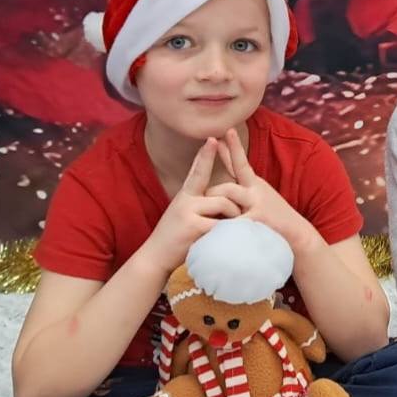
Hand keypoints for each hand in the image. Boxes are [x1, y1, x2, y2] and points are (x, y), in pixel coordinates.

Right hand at [143, 138, 241, 270]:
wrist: (154, 258)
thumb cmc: (174, 238)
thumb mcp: (185, 215)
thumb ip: (200, 205)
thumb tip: (221, 199)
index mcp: (185, 195)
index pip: (198, 171)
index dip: (205, 155)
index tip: (212, 138)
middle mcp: (185, 199)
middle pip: (222, 191)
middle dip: (236, 205)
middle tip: (241, 218)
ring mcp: (188, 212)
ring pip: (224, 205)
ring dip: (234, 218)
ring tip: (232, 231)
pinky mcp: (192, 226)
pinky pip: (221, 224)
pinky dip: (229, 232)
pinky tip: (228, 239)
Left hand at [207, 128, 314, 250]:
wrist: (298, 236)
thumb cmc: (276, 219)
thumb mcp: (261, 198)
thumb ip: (242, 188)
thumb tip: (225, 176)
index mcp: (256, 185)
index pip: (240, 164)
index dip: (233, 148)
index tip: (226, 131)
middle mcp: (256, 191)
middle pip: (225, 185)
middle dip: (212, 193)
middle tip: (203, 201)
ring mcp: (257, 204)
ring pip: (227, 196)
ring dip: (218, 207)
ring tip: (210, 219)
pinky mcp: (257, 219)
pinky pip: (232, 220)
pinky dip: (224, 226)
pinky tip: (221, 232)